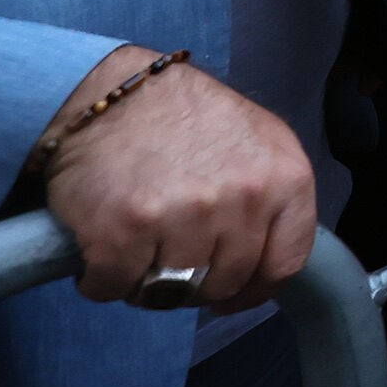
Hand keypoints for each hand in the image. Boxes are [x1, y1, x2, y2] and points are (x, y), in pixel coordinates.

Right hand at [40, 49, 316, 311]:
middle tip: (170, 259)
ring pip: (169, 294)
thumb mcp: (260, 142)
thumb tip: (266, 263)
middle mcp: (242, 199)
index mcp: (285, 179)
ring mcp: (184, 216)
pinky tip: (103, 250)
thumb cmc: (187, 118)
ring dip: (146, 283)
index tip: (231, 291)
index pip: (284, 265)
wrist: (114, 93)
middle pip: (225, 284)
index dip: (255, 289)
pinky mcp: (123, 232)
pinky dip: (101, 280)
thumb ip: (274, 200)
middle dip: (195, 284)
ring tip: (136, 249)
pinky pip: (114, 288)